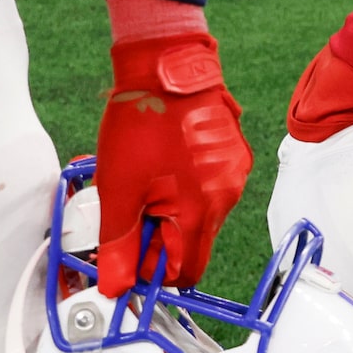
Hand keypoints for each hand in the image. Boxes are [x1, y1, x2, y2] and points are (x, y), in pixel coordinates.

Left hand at [93, 32, 250, 294]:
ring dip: (173, 213)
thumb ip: (119, 244)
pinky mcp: (235, 156)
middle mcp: (227, 196)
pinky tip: (164, 165)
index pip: (185, 271)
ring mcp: (235, 174)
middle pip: (194, 244)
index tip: (127, 257)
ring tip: (144, 182)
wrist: (167, 68)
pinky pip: (211, 189)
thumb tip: (117, 284)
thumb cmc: (143, 122)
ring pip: (201, 216)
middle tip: (129, 213)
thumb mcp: (118, 190)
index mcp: (201, 210)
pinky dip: (187, 189)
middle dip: (160, 239)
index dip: (152, 271)